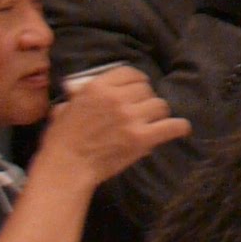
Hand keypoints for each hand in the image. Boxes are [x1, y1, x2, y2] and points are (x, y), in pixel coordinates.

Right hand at [37, 67, 189, 184]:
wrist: (66, 167)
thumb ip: (78, 96)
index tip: (138, 90)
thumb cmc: (61, 140)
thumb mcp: (65, 108)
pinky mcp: (142, 137)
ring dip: (158, 115)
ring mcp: (131, 117)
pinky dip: (179, 128)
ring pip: (161, 106)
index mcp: (97, 87)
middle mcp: (117, 98)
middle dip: (145, 100)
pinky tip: (179, 129)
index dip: (137, 82)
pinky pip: (172, 126)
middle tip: (140, 113)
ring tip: (152, 123)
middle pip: (147, 90)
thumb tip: (77, 88)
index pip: (131, 73)